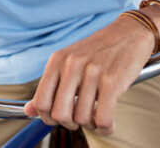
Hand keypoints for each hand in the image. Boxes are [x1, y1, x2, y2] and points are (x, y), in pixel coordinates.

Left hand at [24, 15, 154, 133]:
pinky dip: (105, 127)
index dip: (47, 118)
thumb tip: (29, 111)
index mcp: (58, 60)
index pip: (41, 102)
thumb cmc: (99, 49)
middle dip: (69, 124)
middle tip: (79, 119)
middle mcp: (72, 65)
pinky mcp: (113, 81)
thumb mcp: (69, 61)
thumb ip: (49, 86)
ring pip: (83, 119)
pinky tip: (108, 121)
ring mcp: (93, 72)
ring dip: (90, 125)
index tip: (58, 118)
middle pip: (59, 114)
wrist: (130, 32)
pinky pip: (103, 119)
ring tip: (96, 115)